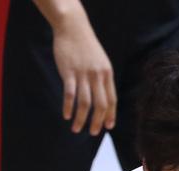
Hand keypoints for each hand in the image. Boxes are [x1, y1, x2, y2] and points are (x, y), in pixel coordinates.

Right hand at [49, 12, 115, 135]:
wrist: (73, 28)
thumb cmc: (86, 46)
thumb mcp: (100, 61)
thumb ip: (101, 77)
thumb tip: (101, 96)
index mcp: (107, 74)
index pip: (112, 99)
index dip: (110, 115)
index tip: (107, 127)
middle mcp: (97, 75)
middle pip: (100, 105)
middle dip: (97, 122)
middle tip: (92, 133)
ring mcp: (83, 74)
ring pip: (85, 103)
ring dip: (81, 119)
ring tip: (76, 129)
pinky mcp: (69, 72)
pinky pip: (70, 94)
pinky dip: (68, 107)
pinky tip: (66, 115)